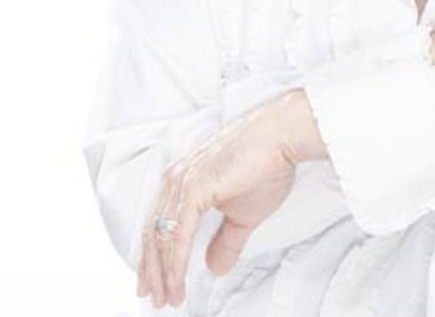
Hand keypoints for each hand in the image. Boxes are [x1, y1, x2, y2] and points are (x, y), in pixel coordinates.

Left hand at [136, 88, 326, 309]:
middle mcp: (176, 179)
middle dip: (153, 271)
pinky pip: (177, 234)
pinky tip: (177, 281)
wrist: (282, 136)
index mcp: (184, 180)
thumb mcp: (245, 214)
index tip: (155, 283)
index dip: (155, 258)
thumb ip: (226, 240)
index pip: (159, 224)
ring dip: (162, 272)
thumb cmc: (268, 164)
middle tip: (157, 299)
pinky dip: (175, 262)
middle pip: (153, 233)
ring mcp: (182, 182)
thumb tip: (214, 268)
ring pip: (161, 237)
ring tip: (169, 298)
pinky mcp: (194, 188)